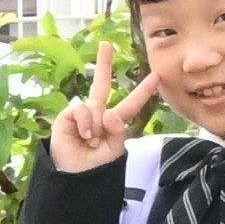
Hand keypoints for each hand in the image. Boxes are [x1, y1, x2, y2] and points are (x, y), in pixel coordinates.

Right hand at [47, 36, 140, 176]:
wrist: (76, 178)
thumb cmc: (97, 167)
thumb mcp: (115, 150)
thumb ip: (117, 130)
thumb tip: (108, 114)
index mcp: (113, 123)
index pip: (131, 103)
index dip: (143, 91)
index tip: (157, 76)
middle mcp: (98, 114)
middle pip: (102, 84)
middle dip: (104, 64)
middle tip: (106, 44)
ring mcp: (82, 114)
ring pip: (96, 107)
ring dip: (96, 127)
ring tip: (91, 142)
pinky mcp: (67, 117)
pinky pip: (82, 110)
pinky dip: (85, 124)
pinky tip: (83, 136)